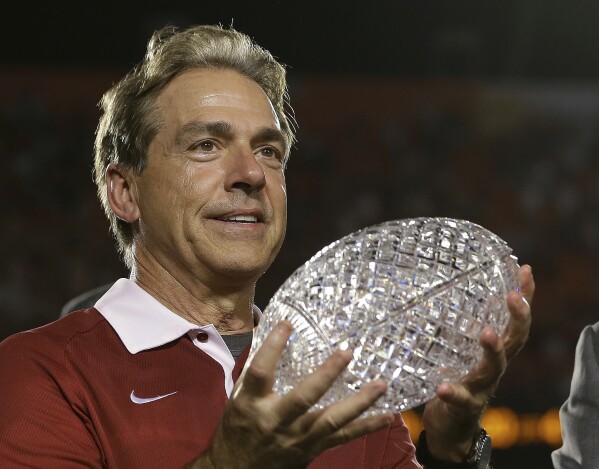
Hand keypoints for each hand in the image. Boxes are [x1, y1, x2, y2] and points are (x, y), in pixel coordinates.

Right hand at [190, 321, 393, 468]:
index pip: (260, 371)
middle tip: (347, 352)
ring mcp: (297, 438)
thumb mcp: (238, 398)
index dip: (273, 346)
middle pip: (303, 397)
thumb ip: (257, 372)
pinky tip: (387, 415)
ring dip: (359, 402)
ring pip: (331, 420)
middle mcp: (276, 420)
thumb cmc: (238, 428)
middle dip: (326, 375)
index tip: (287, 324)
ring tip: (381, 384)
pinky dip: (366, 427)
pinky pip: (343, 438)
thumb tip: (273, 332)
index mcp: (251, 403)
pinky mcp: (312, 450)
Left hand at [421, 264, 534, 460]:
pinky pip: (460, 398)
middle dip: (517, 318)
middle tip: (513, 296)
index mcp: (495, 350)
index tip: (526, 270)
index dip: (525, 297)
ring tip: (486, 333)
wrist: (450, 425)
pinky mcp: (464, 405)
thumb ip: (457, 325)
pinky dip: (452, 391)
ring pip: (492, 368)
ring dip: (491, 350)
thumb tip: (439, 286)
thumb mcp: (459, 348)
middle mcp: (494, 366)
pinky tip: (443, 386)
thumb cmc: (455, 377)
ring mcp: (481, 386)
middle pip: (513, 341)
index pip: (515, 320)